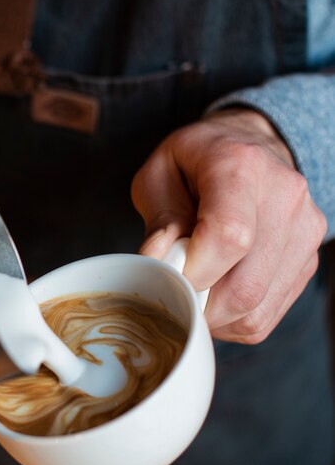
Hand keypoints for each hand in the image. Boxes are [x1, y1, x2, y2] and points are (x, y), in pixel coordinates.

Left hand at [131, 108, 325, 343]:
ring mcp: (303, 230)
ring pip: (255, 309)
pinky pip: (266, 315)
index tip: (169, 276)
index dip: (194, 273)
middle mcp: (284, 196)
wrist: (248, 146)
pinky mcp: (307, 259)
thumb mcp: (159, 175)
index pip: (230, 236)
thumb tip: (157, 264)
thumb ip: (158, 221)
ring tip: (193, 290)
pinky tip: (216, 295)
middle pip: (244, 286)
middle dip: (198, 305)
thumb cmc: (194, 163)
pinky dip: (233, 319)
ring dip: (214, 317)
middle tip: (172, 291)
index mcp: (240, 165)